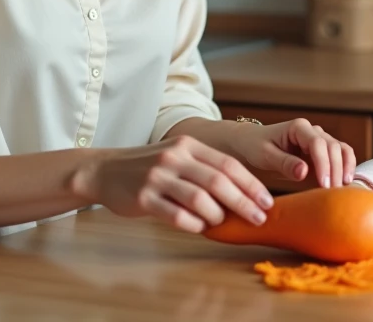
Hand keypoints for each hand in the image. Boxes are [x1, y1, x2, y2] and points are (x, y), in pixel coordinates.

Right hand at [70, 135, 273, 233]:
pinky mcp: (142, 198)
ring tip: (225, 222)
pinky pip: (174, 214)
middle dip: (243, 201)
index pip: (228, 164)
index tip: (267, 201)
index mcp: (188, 144)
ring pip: (198, 198)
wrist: (105, 170)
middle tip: (259, 217)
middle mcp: (174, 157)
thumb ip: (205, 169)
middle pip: (217, 181)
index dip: (251, 184)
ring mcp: (157, 177)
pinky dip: (192, 223)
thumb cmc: (150, 167)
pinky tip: (200, 228)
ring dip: (217, 214)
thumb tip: (242, 194)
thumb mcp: (178, 156)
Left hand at [231, 118, 357, 189]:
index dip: (323, 163)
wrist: (253, 144)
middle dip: (335, 169)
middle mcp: (313, 131)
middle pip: (333, 146)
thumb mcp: (265, 156)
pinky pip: (341, 156)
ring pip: (341, 150)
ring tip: (343, 188)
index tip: (324, 184)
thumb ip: (284, 163)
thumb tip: (304, 171)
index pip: (317, 143)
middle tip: (333, 192)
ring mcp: (320, 141)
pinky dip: (347, 167)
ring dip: (345, 168)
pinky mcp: (323, 153)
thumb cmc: (256, 147)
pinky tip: (346, 182)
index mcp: (298, 128)